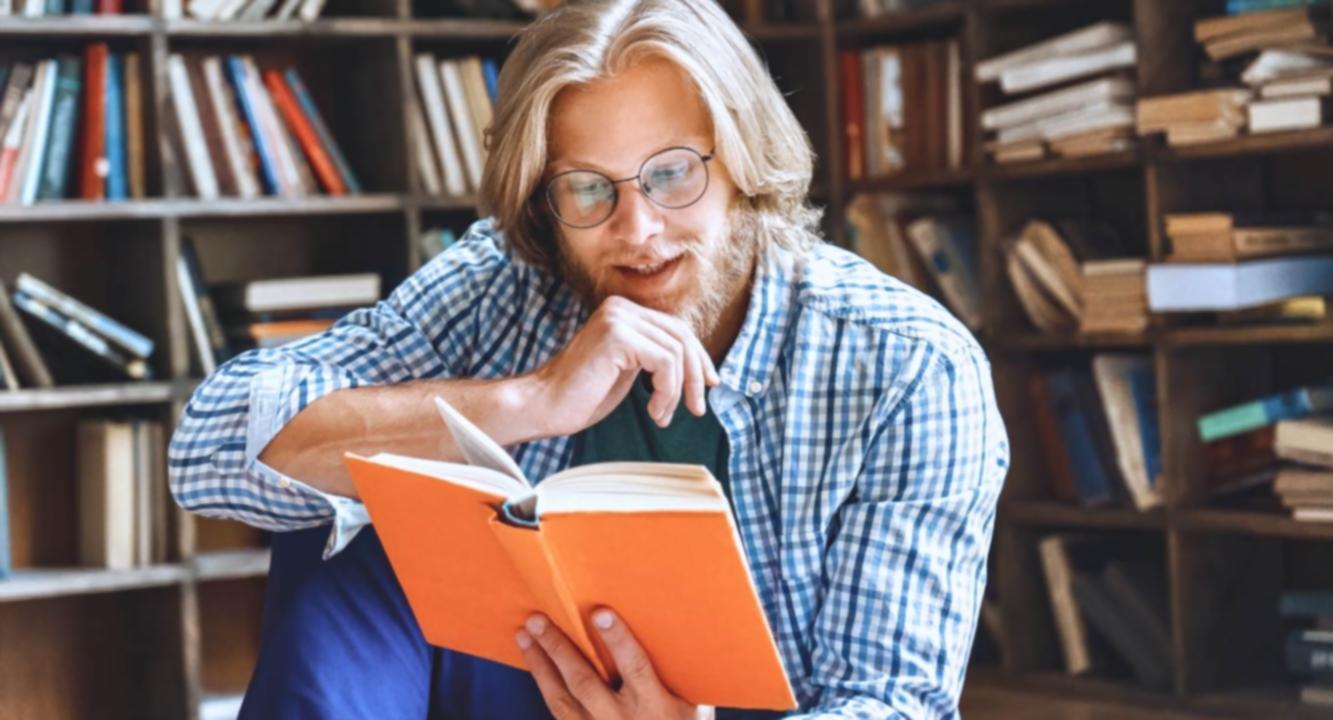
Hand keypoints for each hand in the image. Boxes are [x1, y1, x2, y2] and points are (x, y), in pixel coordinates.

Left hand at [516, 609, 712, 719]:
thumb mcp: (695, 707)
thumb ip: (679, 675)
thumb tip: (674, 626)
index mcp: (657, 706)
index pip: (635, 668)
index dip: (618, 639)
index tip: (600, 612)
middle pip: (585, 682)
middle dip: (559, 649)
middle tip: (537, 619)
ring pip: (562, 700)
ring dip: (540, 665)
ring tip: (524, 634)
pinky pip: (560, 713)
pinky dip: (545, 686)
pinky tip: (535, 664)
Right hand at [529, 296, 718, 436]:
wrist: (543, 406)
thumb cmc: (581, 396)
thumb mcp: (627, 370)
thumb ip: (652, 358)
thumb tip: (696, 365)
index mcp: (623, 312)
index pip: (676, 329)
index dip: (698, 358)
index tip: (708, 386)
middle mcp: (621, 308)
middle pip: (682, 336)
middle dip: (696, 375)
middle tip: (697, 408)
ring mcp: (618, 318)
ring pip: (676, 352)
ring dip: (677, 391)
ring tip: (661, 415)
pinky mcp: (617, 336)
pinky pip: (665, 362)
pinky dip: (667, 392)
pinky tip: (653, 410)